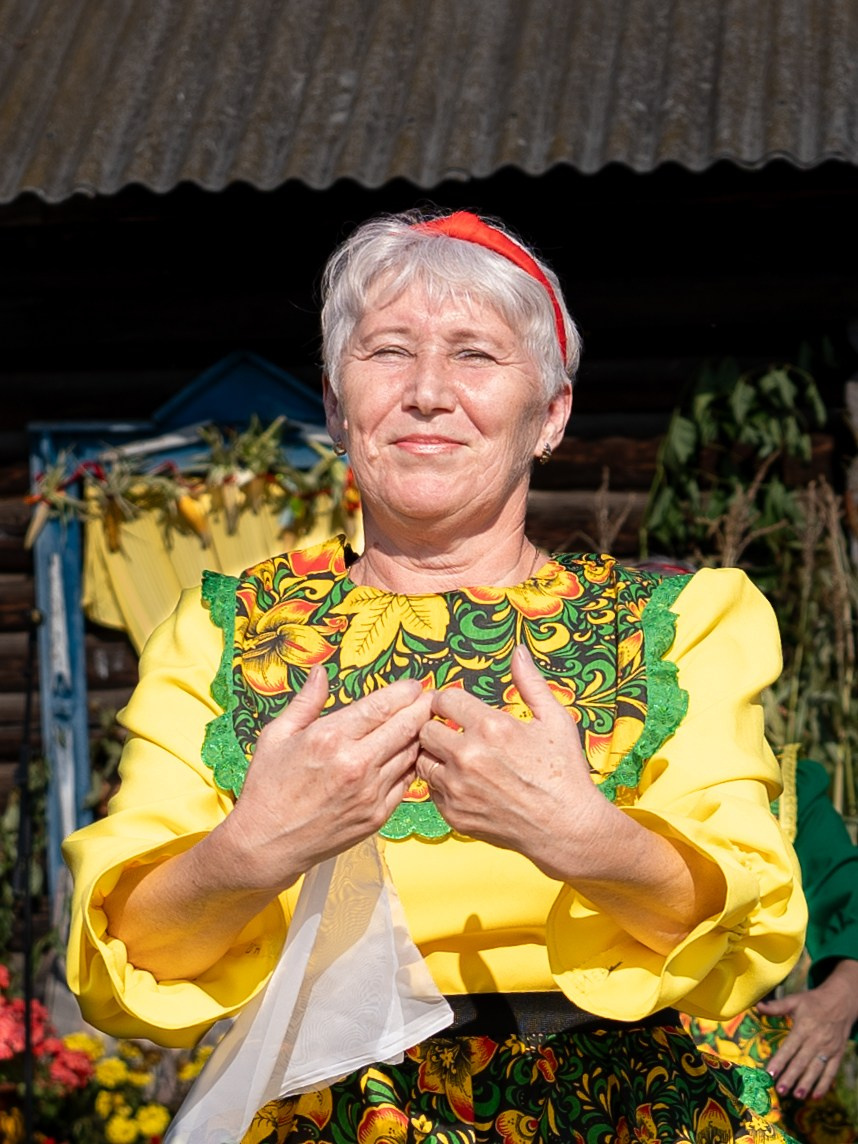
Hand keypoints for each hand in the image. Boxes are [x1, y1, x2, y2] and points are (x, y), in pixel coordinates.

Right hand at [220, 665, 432, 890]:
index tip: (414, 685)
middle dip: (423, 708)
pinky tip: (411, 755)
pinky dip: (411, 765)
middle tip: (432, 698)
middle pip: (406, 727)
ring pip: (410, 754)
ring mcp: (369, 792)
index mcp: (330, 738)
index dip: (404, 692)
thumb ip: (305, 702)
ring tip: (427, 723)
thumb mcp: (276, 735)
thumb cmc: (267, 787)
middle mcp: (355, 764)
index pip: (381, 706)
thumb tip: (320, 672)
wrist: (266, 844)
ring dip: (422, 736)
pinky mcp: (377, 816)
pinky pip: (405, 782)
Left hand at [416, 644, 605, 874]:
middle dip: (437, 726)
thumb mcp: (554, 720)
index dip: (448, 701)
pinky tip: (466, 783)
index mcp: (491, 727)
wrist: (567, 828)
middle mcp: (468, 756)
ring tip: (458, 757)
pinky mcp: (453, 813)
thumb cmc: (564, 772)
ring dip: (435, 755)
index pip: (444, 699)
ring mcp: (458, 788)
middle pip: (425, 728)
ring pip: (422, 759)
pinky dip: (443, 784)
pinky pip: (431, 790)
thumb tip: (518, 651)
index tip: (455, 707)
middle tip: (454, 732)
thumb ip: (530, 682)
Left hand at [759, 959, 857, 1098]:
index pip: (789, 1047)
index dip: (780, 1061)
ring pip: (816, 1070)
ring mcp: (828, 1049)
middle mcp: (816, 1040)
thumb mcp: (794, 1000)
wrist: (841, 1001)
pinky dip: (824, 1085)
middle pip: (801, 1062)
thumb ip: (776, 1006)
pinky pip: (831, 1072)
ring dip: (806, 1084)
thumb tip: (758, 1006)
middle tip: (780, 1090)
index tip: (770, 1073)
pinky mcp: (838, 1054)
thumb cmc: (813, 1001)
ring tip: (796, 1096)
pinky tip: (816, 1096)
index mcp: (803, 1028)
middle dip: (790, 1077)